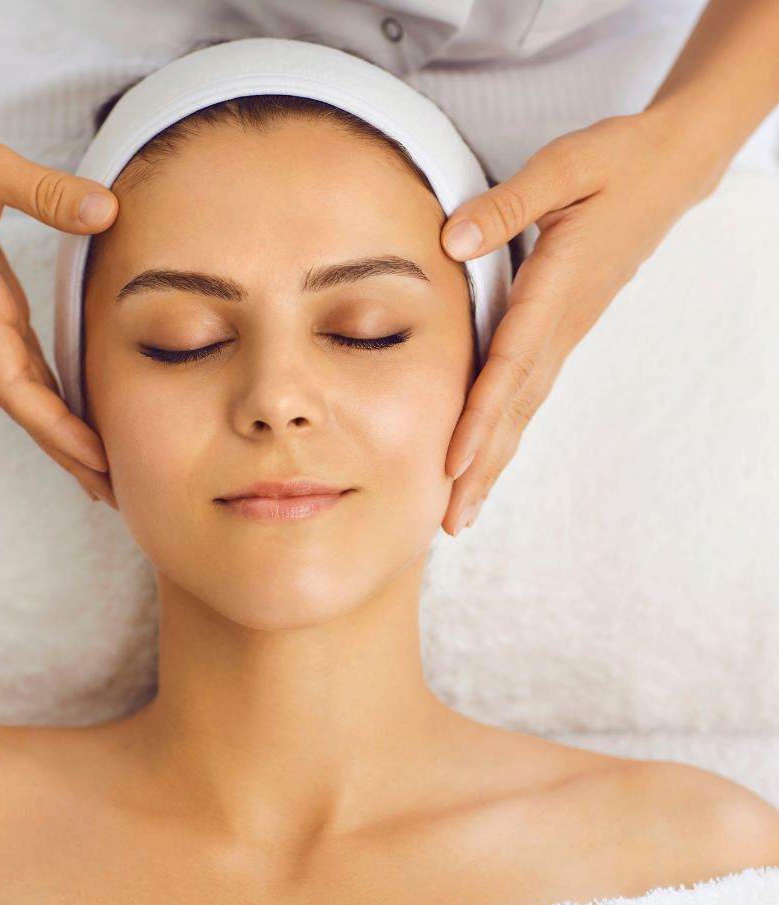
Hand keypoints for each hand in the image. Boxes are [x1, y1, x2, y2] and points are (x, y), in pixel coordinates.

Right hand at [0, 102, 118, 504]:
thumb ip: (44, 190)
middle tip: (114, 492)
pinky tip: (81, 412)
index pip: (13, 385)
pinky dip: (55, 394)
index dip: (54, 425)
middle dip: (65, 450)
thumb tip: (107, 210)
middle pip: (24, 405)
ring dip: (62, 431)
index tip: (97, 459)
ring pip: (26, 390)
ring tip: (104, 470)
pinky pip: (29, 363)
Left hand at [438, 110, 716, 535]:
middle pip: (515, 409)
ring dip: (492, 463)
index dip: (479, 418)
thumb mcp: (563, 166)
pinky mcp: (562, 331)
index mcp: (555, 292)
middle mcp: (560, 325)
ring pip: (522, 409)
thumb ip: (506, 206)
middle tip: (451, 524)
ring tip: (463, 513)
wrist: (671, 168)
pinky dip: (504, 431)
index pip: (510, 367)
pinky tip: (486, 459)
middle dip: (482, 469)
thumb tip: (450, 241)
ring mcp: (564, 334)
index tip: (452, 465)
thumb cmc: (616, 163)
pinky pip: (528, 392)